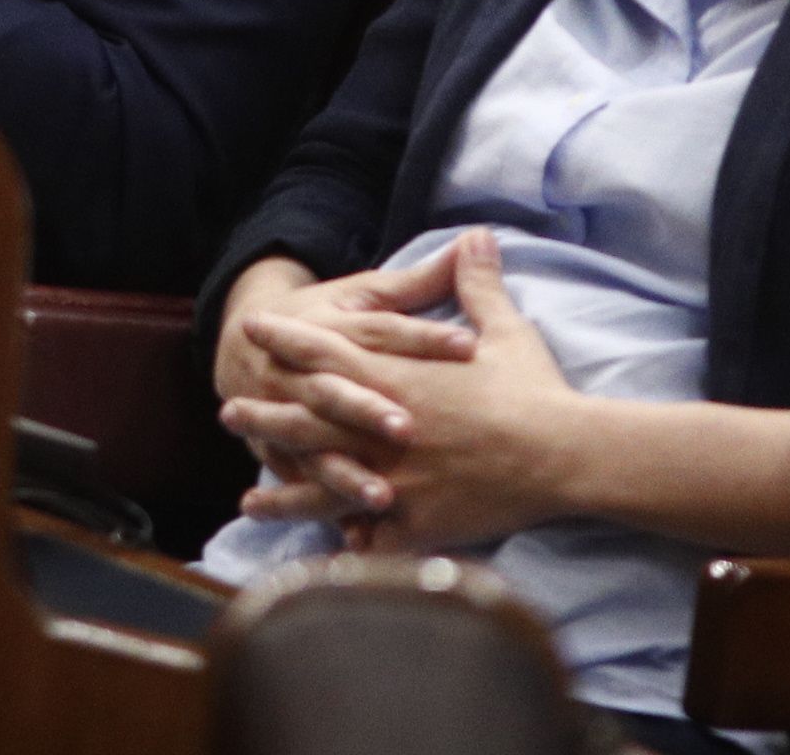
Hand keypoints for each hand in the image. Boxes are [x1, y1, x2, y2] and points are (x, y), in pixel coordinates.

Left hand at [223, 230, 582, 551]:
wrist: (562, 455)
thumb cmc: (533, 391)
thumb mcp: (502, 329)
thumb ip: (475, 284)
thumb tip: (474, 236)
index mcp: (396, 377)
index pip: (326, 350)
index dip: (288, 336)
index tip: (251, 326)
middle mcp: (382, 428)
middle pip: (308, 418)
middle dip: (266, 414)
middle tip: (227, 410)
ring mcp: (394, 479)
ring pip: (325, 486)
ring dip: (284, 494)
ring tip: (247, 501)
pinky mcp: (416, 522)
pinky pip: (372, 539)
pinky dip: (348, 547)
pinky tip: (325, 554)